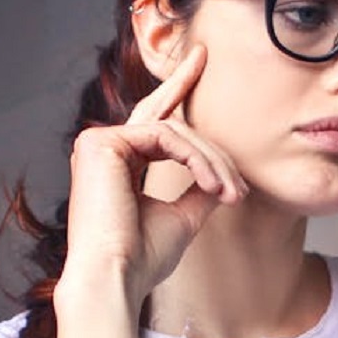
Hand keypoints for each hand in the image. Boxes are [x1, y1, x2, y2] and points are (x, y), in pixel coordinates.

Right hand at [60, 45, 247, 307]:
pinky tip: (212, 185)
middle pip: (173, 124)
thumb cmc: (144, 257)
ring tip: (230, 195)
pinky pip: (166, 136)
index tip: (203, 57)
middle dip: (213, 148)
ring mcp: (99, 142)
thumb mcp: (184, 215)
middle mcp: (104, 146)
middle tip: (238, 180)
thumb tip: (224, 176)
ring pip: (176, 131)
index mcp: (119, 161)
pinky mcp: (101, 143)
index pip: (156, 118)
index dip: (179, 84)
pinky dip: (196, 160)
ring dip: (212, 163)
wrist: (118, 279)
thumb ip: (201, 187)